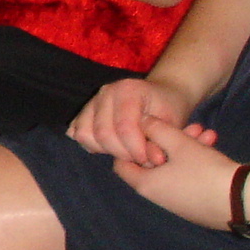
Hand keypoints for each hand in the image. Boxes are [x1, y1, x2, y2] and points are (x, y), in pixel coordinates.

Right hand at [67, 75, 209, 166]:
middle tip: (139, 158)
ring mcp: (92, 100)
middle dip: (121, 153)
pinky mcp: (84, 111)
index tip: (149, 159)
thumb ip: (160, 141)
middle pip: (102, 133)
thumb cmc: (167, 109)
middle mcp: (106, 92)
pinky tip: (110, 145)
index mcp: (128, 89)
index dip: (136, 149)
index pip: (124, 127)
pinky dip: (92, 145)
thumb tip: (152, 160)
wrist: (162, 95)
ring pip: (85, 134)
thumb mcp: (172, 124)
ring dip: (106, 150)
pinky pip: (78, 133)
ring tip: (126, 151)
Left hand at [109, 114, 236, 229]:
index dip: (132, 144)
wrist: (244, 202)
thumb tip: (141, 120)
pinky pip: (188, 180)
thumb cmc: (205, 171)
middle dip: (171, 141)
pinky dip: (197, 163)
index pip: (122, 164)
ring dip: (188, 149)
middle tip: (190, 127)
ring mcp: (177, 204)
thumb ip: (157, 129)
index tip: (147, 130)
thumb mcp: (179, 144)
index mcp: (145, 185)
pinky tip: (213, 146)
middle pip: (154, 163)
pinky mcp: (195, 206)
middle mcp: (157, 198)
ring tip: (207, 132)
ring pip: (175, 169)